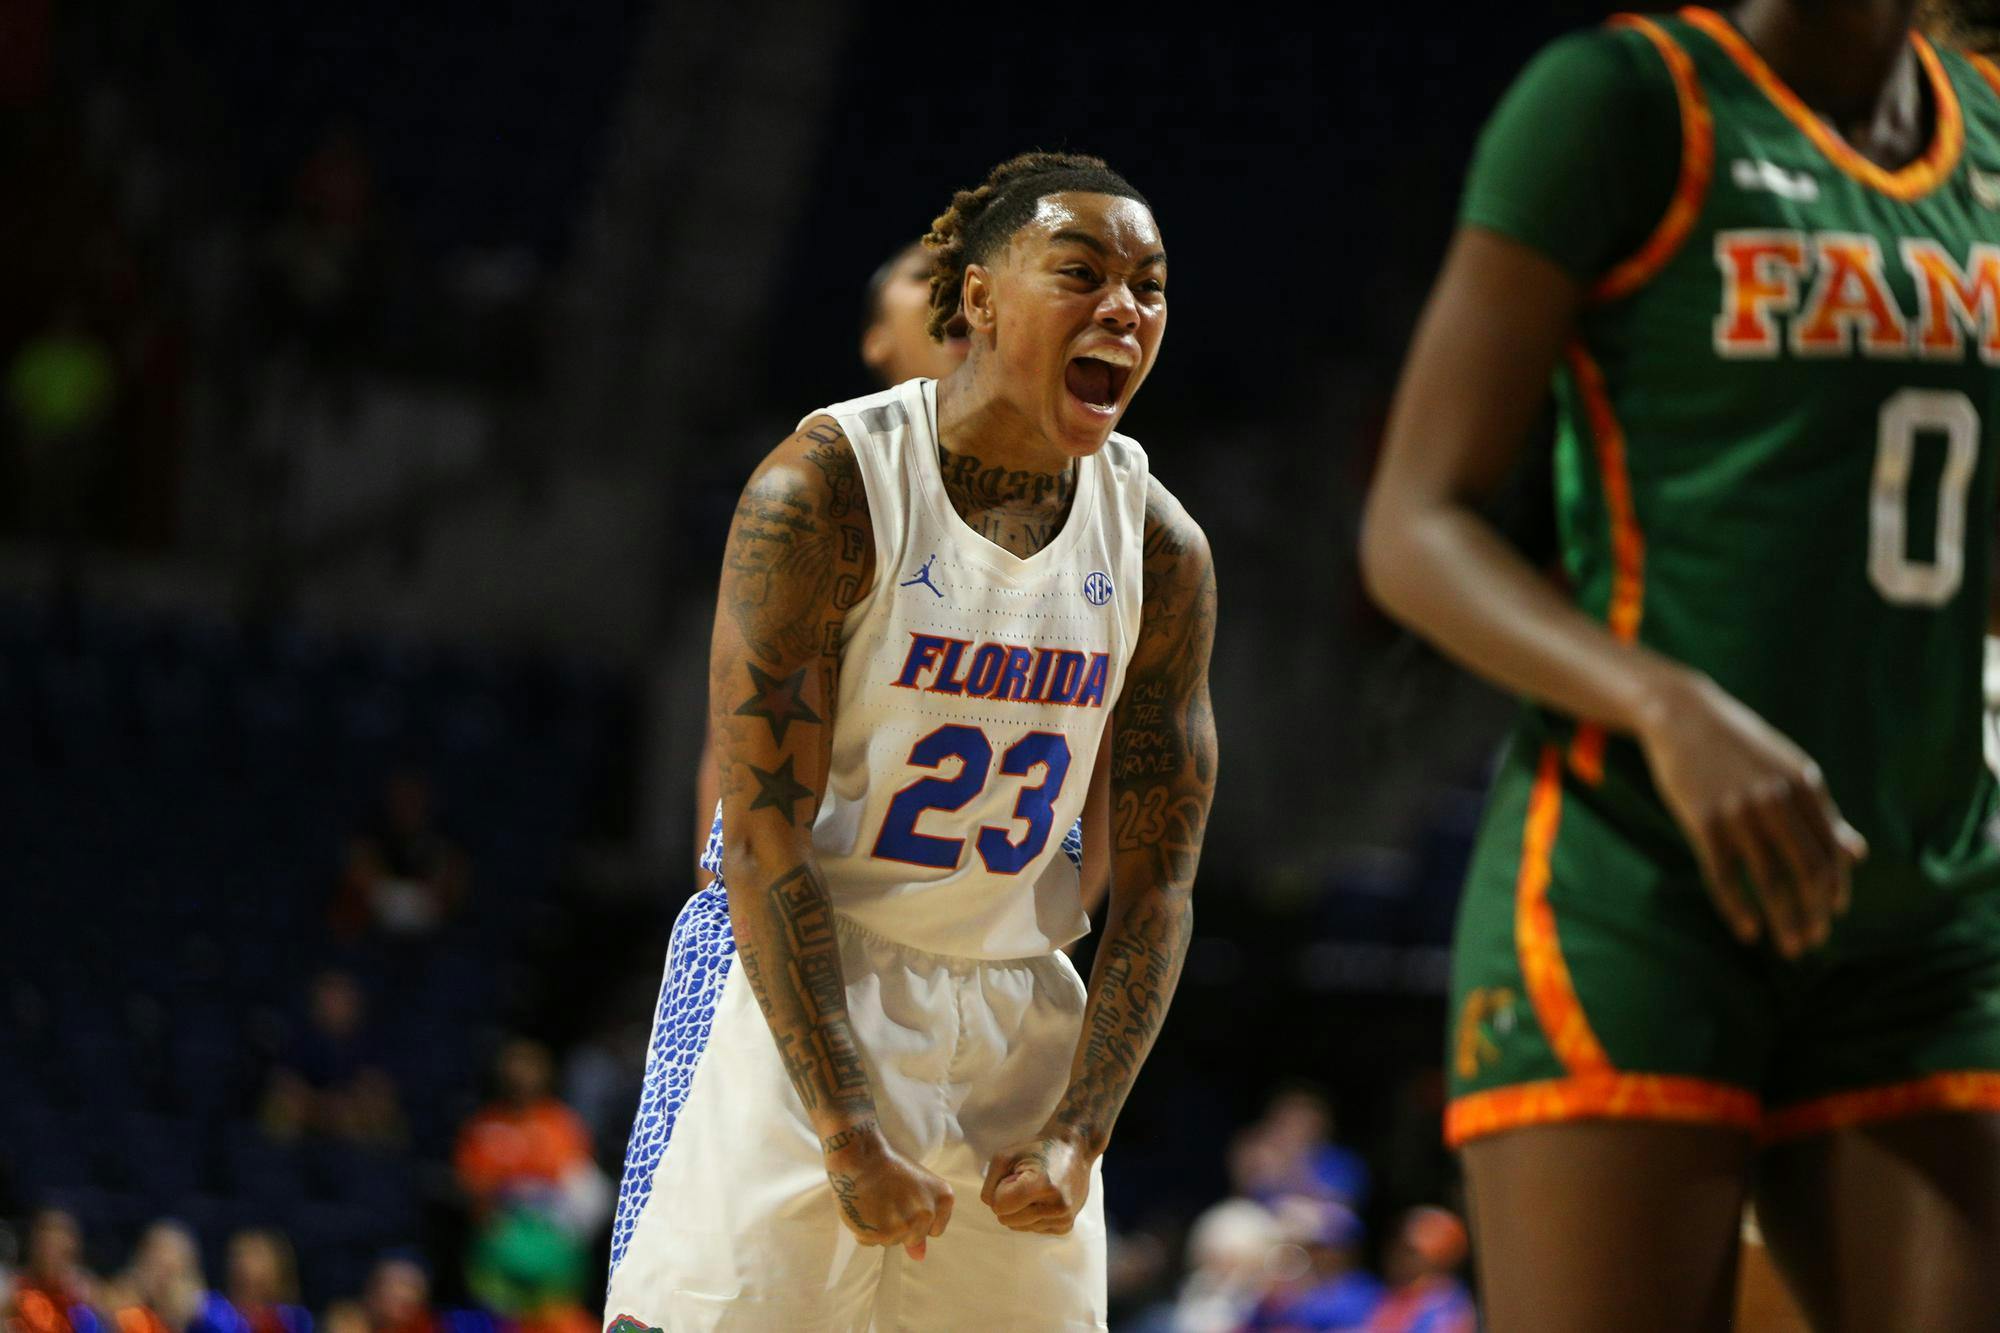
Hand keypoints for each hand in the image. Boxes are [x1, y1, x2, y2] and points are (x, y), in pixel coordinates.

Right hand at [821, 1119, 952, 1258]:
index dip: (917, 1218)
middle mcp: (927, 1214)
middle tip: (888, 1199)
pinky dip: (864, 1230)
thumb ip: (924, 1222)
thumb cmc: (889, 1167)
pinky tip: (864, 1208)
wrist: (861, 1156)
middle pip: (912, 1238)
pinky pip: (870, 1242)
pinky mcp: (879, 1233)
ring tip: (875, 1202)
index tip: (906, 1201)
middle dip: (899, 1225)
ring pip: (891, 1242)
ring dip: (880, 1228)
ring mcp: (904, 1225)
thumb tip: (920, 1256)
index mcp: (943, 1199)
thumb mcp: (917, 1186)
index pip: (934, 1230)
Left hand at [981, 1133, 1093, 1235]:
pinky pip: (1034, 1230)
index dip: (1001, 1190)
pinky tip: (1044, 1200)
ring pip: (1019, 1227)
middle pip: (1007, 1220)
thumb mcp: (1005, 1156)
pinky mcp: (1067, 1226)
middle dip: (1010, 1202)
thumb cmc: (1036, 1149)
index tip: (1015, 1176)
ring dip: (1022, 1210)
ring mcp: (1063, 1218)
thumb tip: (992, 1207)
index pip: (999, 1206)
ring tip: (1036, 1190)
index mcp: (1042, 1185)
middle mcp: (1056, 1206)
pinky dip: (1033, 1217)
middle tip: (1025, 1183)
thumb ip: (990, 1183)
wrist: (1074, 1149)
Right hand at [1636, 669, 1866, 957]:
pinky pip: (1724, 877)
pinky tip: (1748, 932)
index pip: (1831, 849)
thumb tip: (1857, 855)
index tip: (1834, 912)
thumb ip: (1821, 812)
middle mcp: (1776, 799)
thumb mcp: (1787, 769)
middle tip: (1813, 940)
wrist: (1682, 715)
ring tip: (1790, 947)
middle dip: (1814, 913)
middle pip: (1807, 870)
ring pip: (1770, 880)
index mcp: (1804, 784)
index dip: (1836, 887)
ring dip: (1784, 920)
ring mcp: (1739, 811)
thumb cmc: (1737, 745)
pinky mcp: (1703, 822)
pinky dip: (1738, 909)